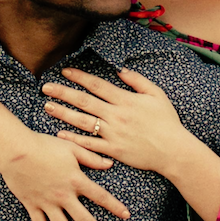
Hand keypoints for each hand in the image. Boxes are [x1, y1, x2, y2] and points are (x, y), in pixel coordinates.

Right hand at [0, 130, 129, 220]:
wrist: (15, 150)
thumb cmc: (44, 145)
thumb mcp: (71, 148)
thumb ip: (91, 158)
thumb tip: (109, 164)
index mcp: (76, 180)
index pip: (100, 196)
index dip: (115, 206)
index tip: (126, 216)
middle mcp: (64, 196)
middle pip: (85, 220)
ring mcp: (47, 203)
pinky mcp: (32, 205)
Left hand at [43, 67, 190, 175]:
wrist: (174, 151)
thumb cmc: (167, 122)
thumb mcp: (157, 95)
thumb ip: (138, 81)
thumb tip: (119, 70)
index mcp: (125, 100)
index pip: (97, 84)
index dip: (79, 77)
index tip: (64, 71)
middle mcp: (116, 115)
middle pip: (84, 101)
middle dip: (63, 92)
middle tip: (45, 87)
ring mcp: (113, 133)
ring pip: (83, 121)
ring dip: (63, 113)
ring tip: (47, 106)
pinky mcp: (113, 150)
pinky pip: (90, 144)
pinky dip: (74, 139)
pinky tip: (60, 133)